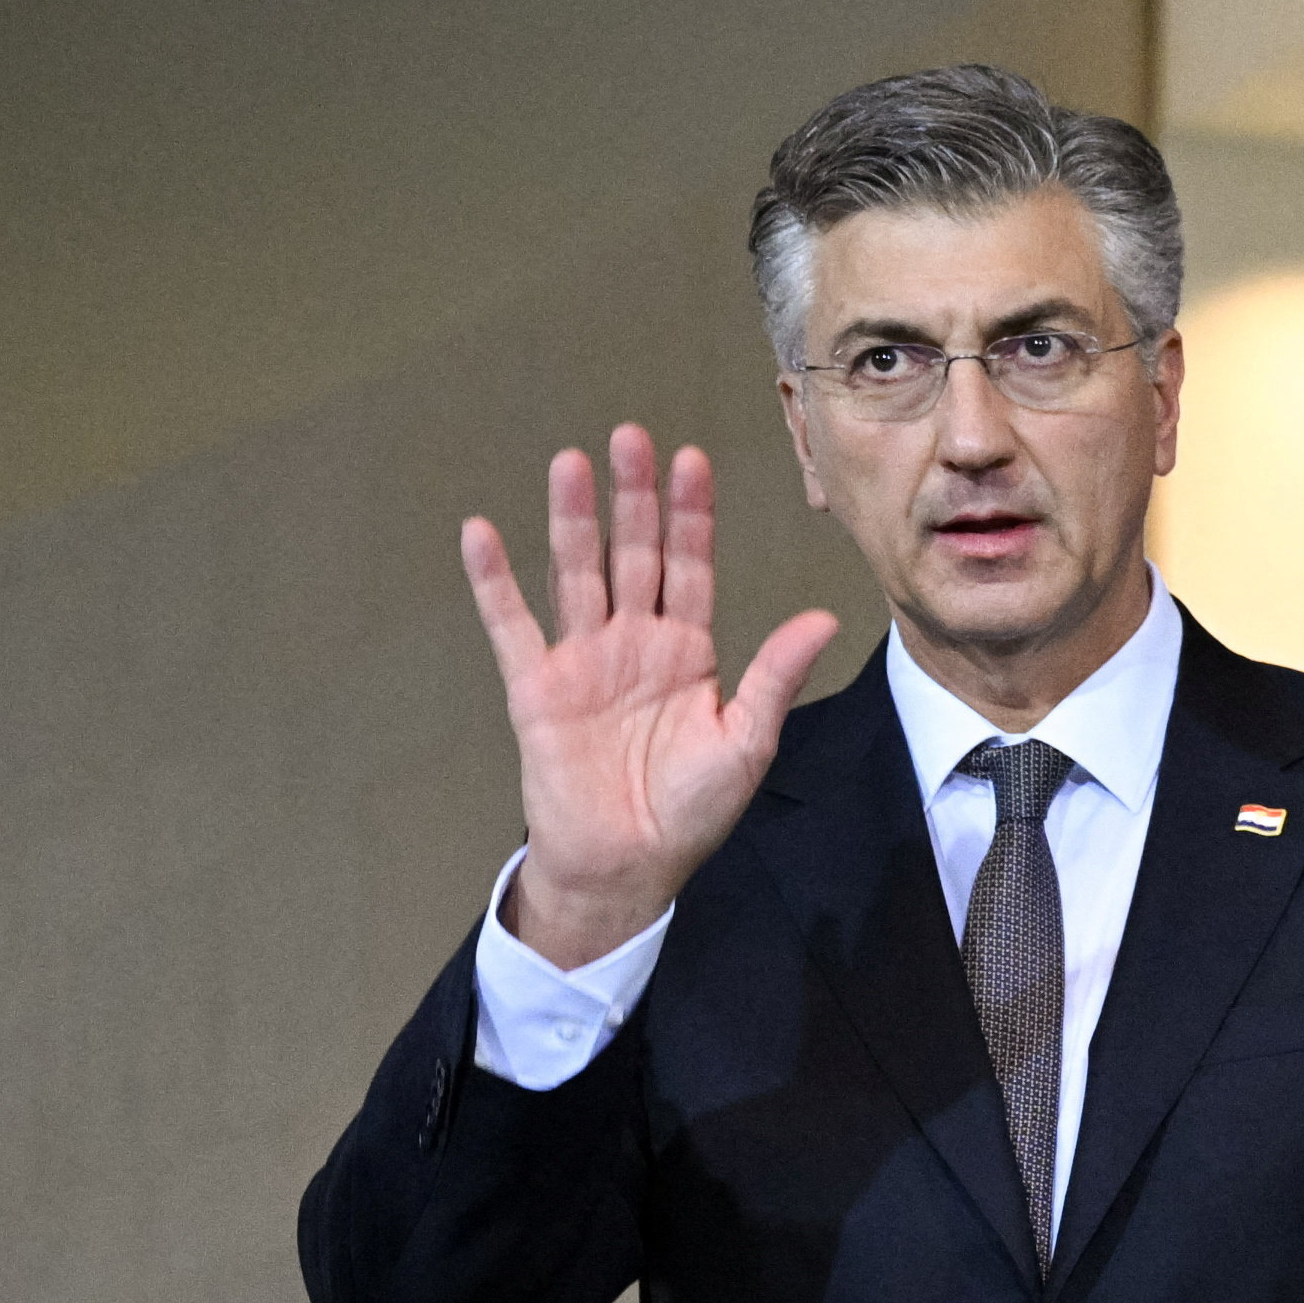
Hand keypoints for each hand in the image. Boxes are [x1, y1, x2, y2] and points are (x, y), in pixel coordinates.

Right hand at [462, 426, 837, 966]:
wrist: (629, 865)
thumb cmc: (692, 811)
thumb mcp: (746, 741)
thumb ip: (774, 675)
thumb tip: (822, 618)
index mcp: (690, 652)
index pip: (691, 567)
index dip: (691, 515)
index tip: (693, 459)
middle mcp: (635, 644)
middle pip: (634, 555)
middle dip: (634, 497)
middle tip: (631, 437)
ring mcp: (583, 660)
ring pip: (577, 574)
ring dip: (572, 520)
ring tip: (569, 462)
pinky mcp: (537, 688)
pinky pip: (511, 625)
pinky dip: (493, 581)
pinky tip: (480, 532)